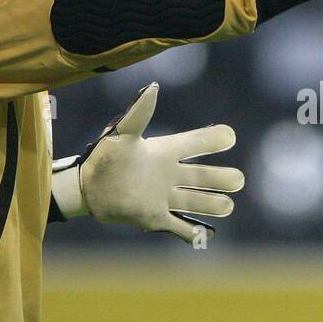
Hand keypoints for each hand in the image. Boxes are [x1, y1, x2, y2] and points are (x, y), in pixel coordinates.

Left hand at [51, 83, 242, 242]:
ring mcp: (166, 197)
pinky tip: (207, 234)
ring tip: (227, 205)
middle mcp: (171, 174)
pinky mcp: (156, 218)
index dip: (215, 139)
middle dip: (224, 178)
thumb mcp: (121, 133)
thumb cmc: (103, 156)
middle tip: (236, 180)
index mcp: (166, 151)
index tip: (229, 137)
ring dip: (215, 205)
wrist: (86, 188)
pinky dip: (194, 232)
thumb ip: (138, 113)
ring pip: (199, 202)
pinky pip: (180, 226)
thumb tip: (153, 87)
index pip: (198, 143)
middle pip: (206, 177)